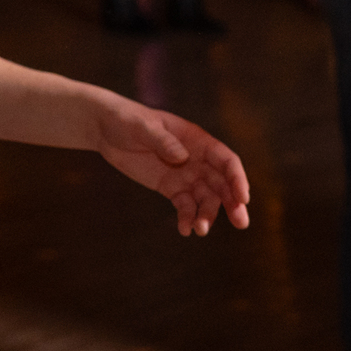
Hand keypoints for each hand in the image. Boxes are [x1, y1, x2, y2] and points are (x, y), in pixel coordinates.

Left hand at [94, 100, 253, 235]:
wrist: (108, 129)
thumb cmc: (128, 120)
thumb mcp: (143, 127)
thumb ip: (163, 140)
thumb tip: (183, 157)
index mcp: (199, 141)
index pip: (227, 161)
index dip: (238, 179)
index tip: (243, 198)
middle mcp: (199, 160)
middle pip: (223, 184)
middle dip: (233, 203)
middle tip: (241, 223)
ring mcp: (186, 176)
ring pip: (206, 199)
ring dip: (208, 215)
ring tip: (200, 230)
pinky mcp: (171, 188)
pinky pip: (185, 206)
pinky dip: (187, 218)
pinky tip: (184, 230)